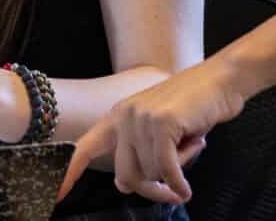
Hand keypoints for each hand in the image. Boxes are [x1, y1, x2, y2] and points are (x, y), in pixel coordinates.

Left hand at [61, 57, 244, 205]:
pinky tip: (186, 190)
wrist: (220, 79)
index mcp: (118, 117)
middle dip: (151, 190)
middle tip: (174, 192)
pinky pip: (167, 169)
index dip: (68, 173)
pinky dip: (178, 184)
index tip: (55, 196)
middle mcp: (124, 116)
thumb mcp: (159, 128)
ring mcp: (141, 118)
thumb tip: (124, 184)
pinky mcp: (162, 124)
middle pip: (126, 175)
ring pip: (152, 173)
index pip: (84, 148)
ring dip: (176, 172)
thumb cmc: (193, 106)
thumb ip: (139, 152)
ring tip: (192, 144)